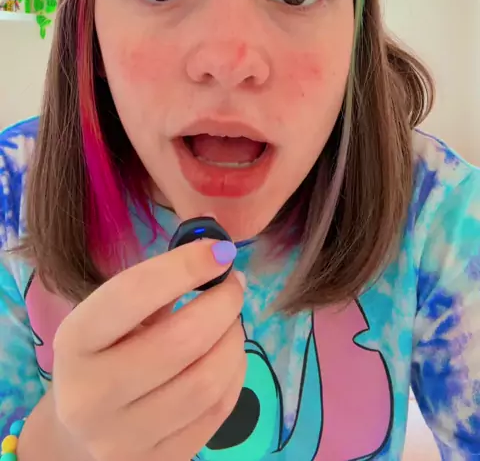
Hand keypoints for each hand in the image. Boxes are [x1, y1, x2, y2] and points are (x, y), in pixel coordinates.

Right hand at [52, 239, 245, 460]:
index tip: (221, 251)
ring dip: (234, 340)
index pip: (133, 295)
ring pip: (206, 381)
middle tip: (233, 286)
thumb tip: (218, 248)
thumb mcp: (110, 315)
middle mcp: (90, 395)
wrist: (77, 432)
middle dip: (222, 304)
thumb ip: (157, 283)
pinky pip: (217, 413)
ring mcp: (122, 439)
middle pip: (181, 341)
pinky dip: (235, 373)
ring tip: (232, 321)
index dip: (184, 267)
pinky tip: (230, 354)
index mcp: (74, 341)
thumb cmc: (103, 353)